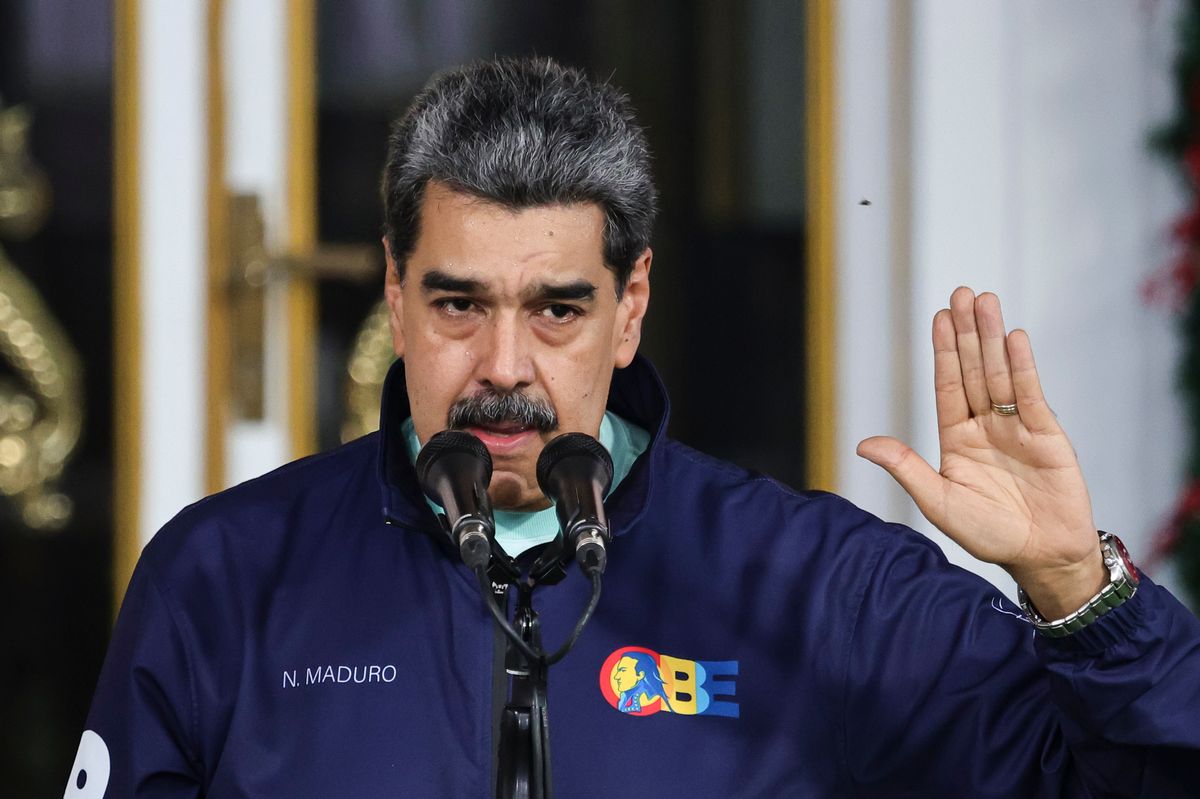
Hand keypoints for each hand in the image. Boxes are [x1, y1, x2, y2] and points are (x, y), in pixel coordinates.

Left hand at [856, 287, 1106, 617]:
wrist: (1042, 556)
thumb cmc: (988, 533)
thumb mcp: (938, 501)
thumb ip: (905, 468)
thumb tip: (862, 445)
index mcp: (957, 438)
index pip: (947, 385)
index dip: (944, 351)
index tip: (939, 317)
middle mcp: (985, 426)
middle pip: (973, 370)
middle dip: (967, 332)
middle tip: (961, 292)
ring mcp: (1017, 427)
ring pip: (1000, 374)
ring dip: (992, 338)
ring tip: (985, 301)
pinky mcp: (1047, 434)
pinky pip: (1031, 394)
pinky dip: (1022, 366)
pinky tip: (1013, 338)